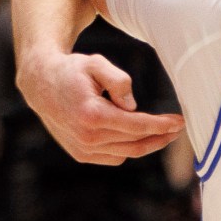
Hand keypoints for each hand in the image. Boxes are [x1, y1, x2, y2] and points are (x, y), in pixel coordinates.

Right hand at [16, 48, 185, 165]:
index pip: (137, 126)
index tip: (178, 122)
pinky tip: (137, 137)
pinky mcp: (81, 155)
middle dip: (160, 136)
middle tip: (177, 128)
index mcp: (92, 115)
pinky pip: (114, 157)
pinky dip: (129, 149)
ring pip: (126, 153)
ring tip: (162, 133)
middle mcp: (87, 137)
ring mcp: (83, 149)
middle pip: (135, 143)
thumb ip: (118, 81)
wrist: (41, 85)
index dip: (161, 125)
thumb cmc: (72, 71)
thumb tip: (133, 107)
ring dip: (147, 145)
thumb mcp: (96, 63)